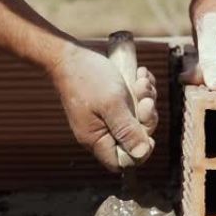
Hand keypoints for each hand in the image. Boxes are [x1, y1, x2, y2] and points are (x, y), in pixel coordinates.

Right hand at [50, 44, 157, 171]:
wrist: (69, 54)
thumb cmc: (88, 78)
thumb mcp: (112, 104)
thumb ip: (127, 130)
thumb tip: (141, 154)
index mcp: (96, 139)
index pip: (121, 162)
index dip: (139, 151)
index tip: (146, 131)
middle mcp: (101, 131)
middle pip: (134, 138)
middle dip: (146, 117)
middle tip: (145, 98)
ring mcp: (105, 116)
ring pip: (137, 117)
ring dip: (146, 98)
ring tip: (141, 79)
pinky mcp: (110, 102)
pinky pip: (133, 102)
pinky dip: (140, 89)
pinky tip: (140, 74)